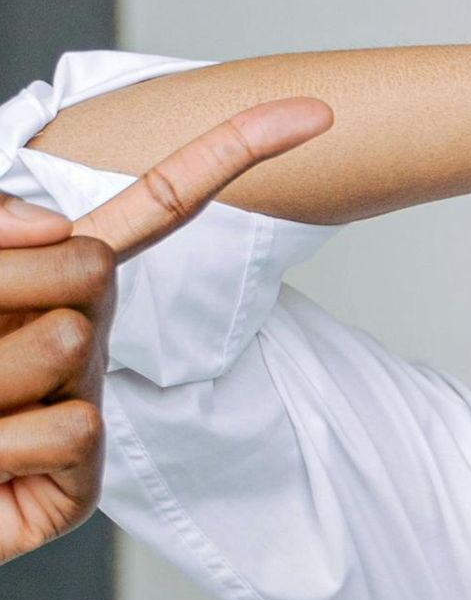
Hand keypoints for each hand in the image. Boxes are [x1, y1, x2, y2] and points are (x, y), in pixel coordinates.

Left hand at [0, 96, 331, 560]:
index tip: (310, 114)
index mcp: (53, 278)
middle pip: (91, 265)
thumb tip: (61, 226)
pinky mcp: (80, 485)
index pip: (157, 207)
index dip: (230, 153)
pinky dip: (3, 445)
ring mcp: (84, 408)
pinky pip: (67, 429)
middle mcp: (78, 336)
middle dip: (10, 284)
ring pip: (67, 343)